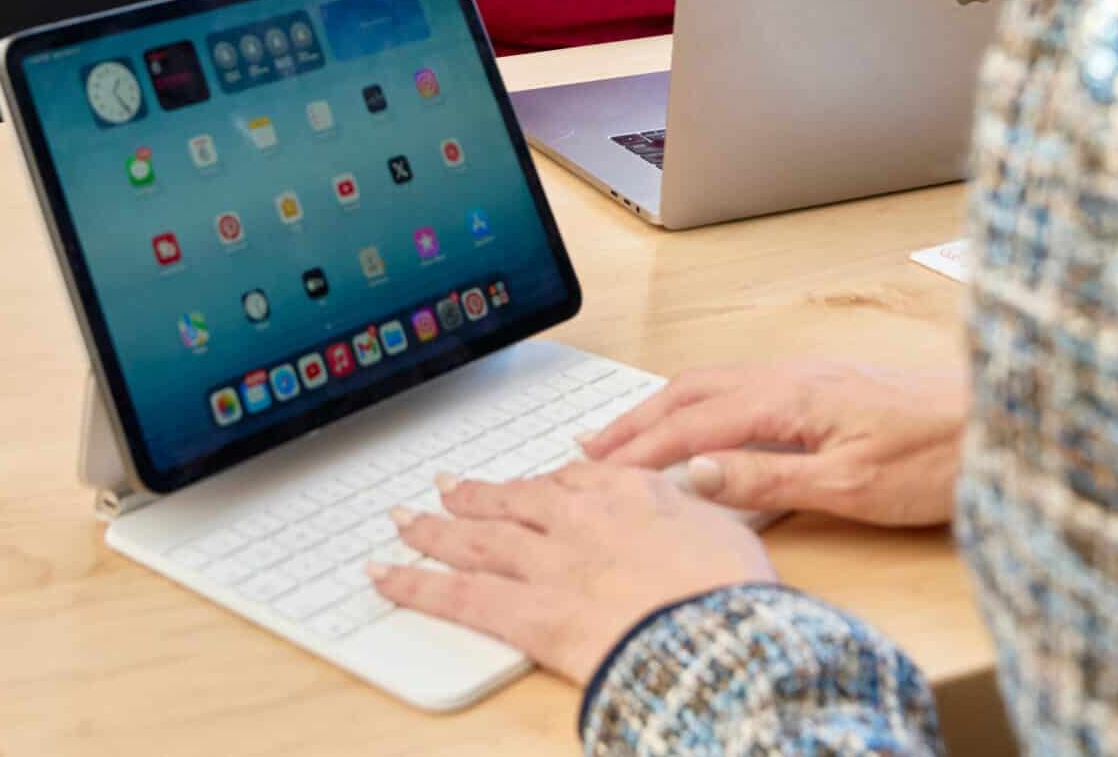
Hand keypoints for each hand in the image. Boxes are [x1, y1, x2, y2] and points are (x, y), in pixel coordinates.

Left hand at [370, 460, 775, 685]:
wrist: (718, 637)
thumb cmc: (733, 595)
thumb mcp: (729, 535)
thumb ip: (699, 513)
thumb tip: (701, 507)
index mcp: (630, 494)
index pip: (575, 479)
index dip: (543, 484)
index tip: (529, 483)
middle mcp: (581, 519)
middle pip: (515, 500)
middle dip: (476, 494)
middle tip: (445, 487)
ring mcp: (549, 563)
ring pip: (477, 537)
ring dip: (435, 528)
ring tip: (406, 519)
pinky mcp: (528, 615)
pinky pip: (459, 597)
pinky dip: (415, 585)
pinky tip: (384, 576)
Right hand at [581, 358, 965, 526]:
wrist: (994, 421)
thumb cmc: (934, 456)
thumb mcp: (848, 486)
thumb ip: (767, 478)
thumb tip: (694, 473)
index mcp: (788, 397)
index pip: (692, 422)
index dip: (641, 450)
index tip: (599, 472)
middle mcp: (789, 375)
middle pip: (691, 391)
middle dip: (635, 420)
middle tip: (589, 450)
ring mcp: (805, 375)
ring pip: (712, 383)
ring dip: (662, 408)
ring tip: (625, 433)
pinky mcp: (823, 385)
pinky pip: (737, 385)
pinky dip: (697, 403)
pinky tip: (697, 421)